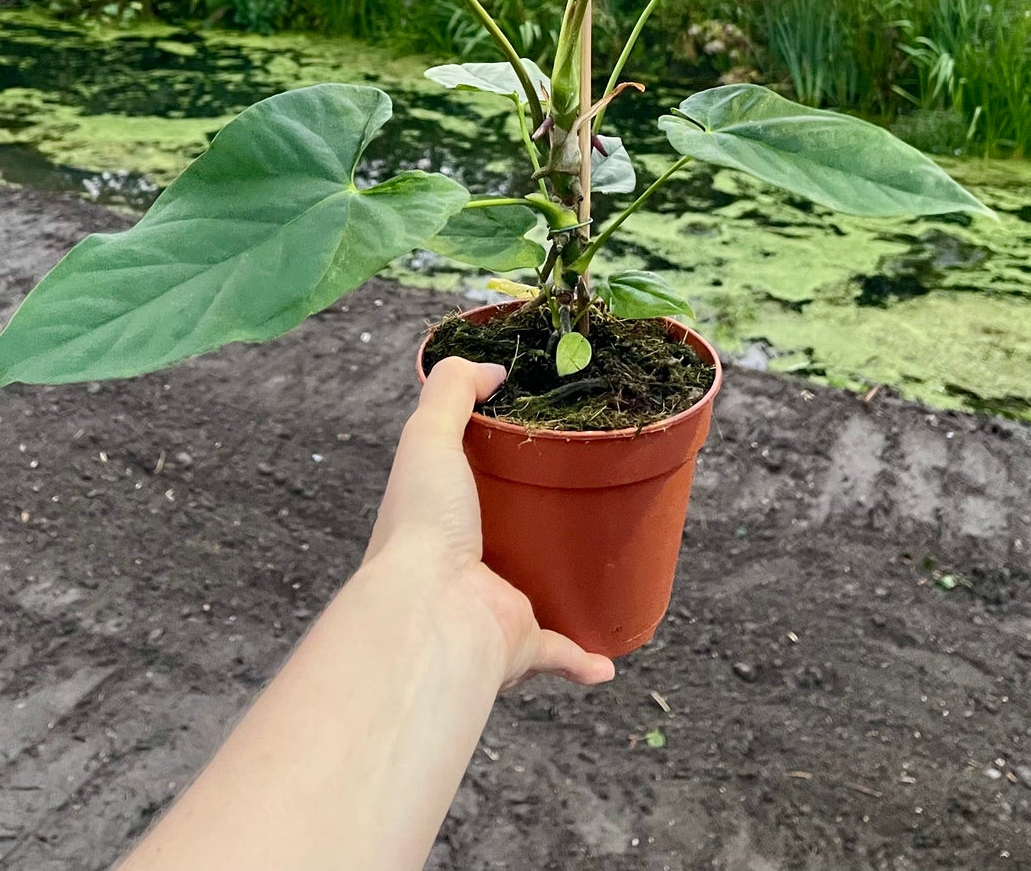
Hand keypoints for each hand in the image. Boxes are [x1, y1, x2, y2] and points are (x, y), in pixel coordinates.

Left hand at [362, 355, 614, 690]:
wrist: (432, 612)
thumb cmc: (423, 522)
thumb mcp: (429, 434)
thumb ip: (452, 389)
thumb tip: (490, 370)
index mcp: (436, 514)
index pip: (461, 483)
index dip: (488, 460)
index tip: (531, 439)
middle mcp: (460, 562)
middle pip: (501, 537)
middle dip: (528, 526)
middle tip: (571, 499)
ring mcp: (490, 604)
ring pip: (532, 593)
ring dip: (557, 587)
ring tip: (592, 568)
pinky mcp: (519, 641)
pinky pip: (560, 650)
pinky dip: (584, 657)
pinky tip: (607, 661)